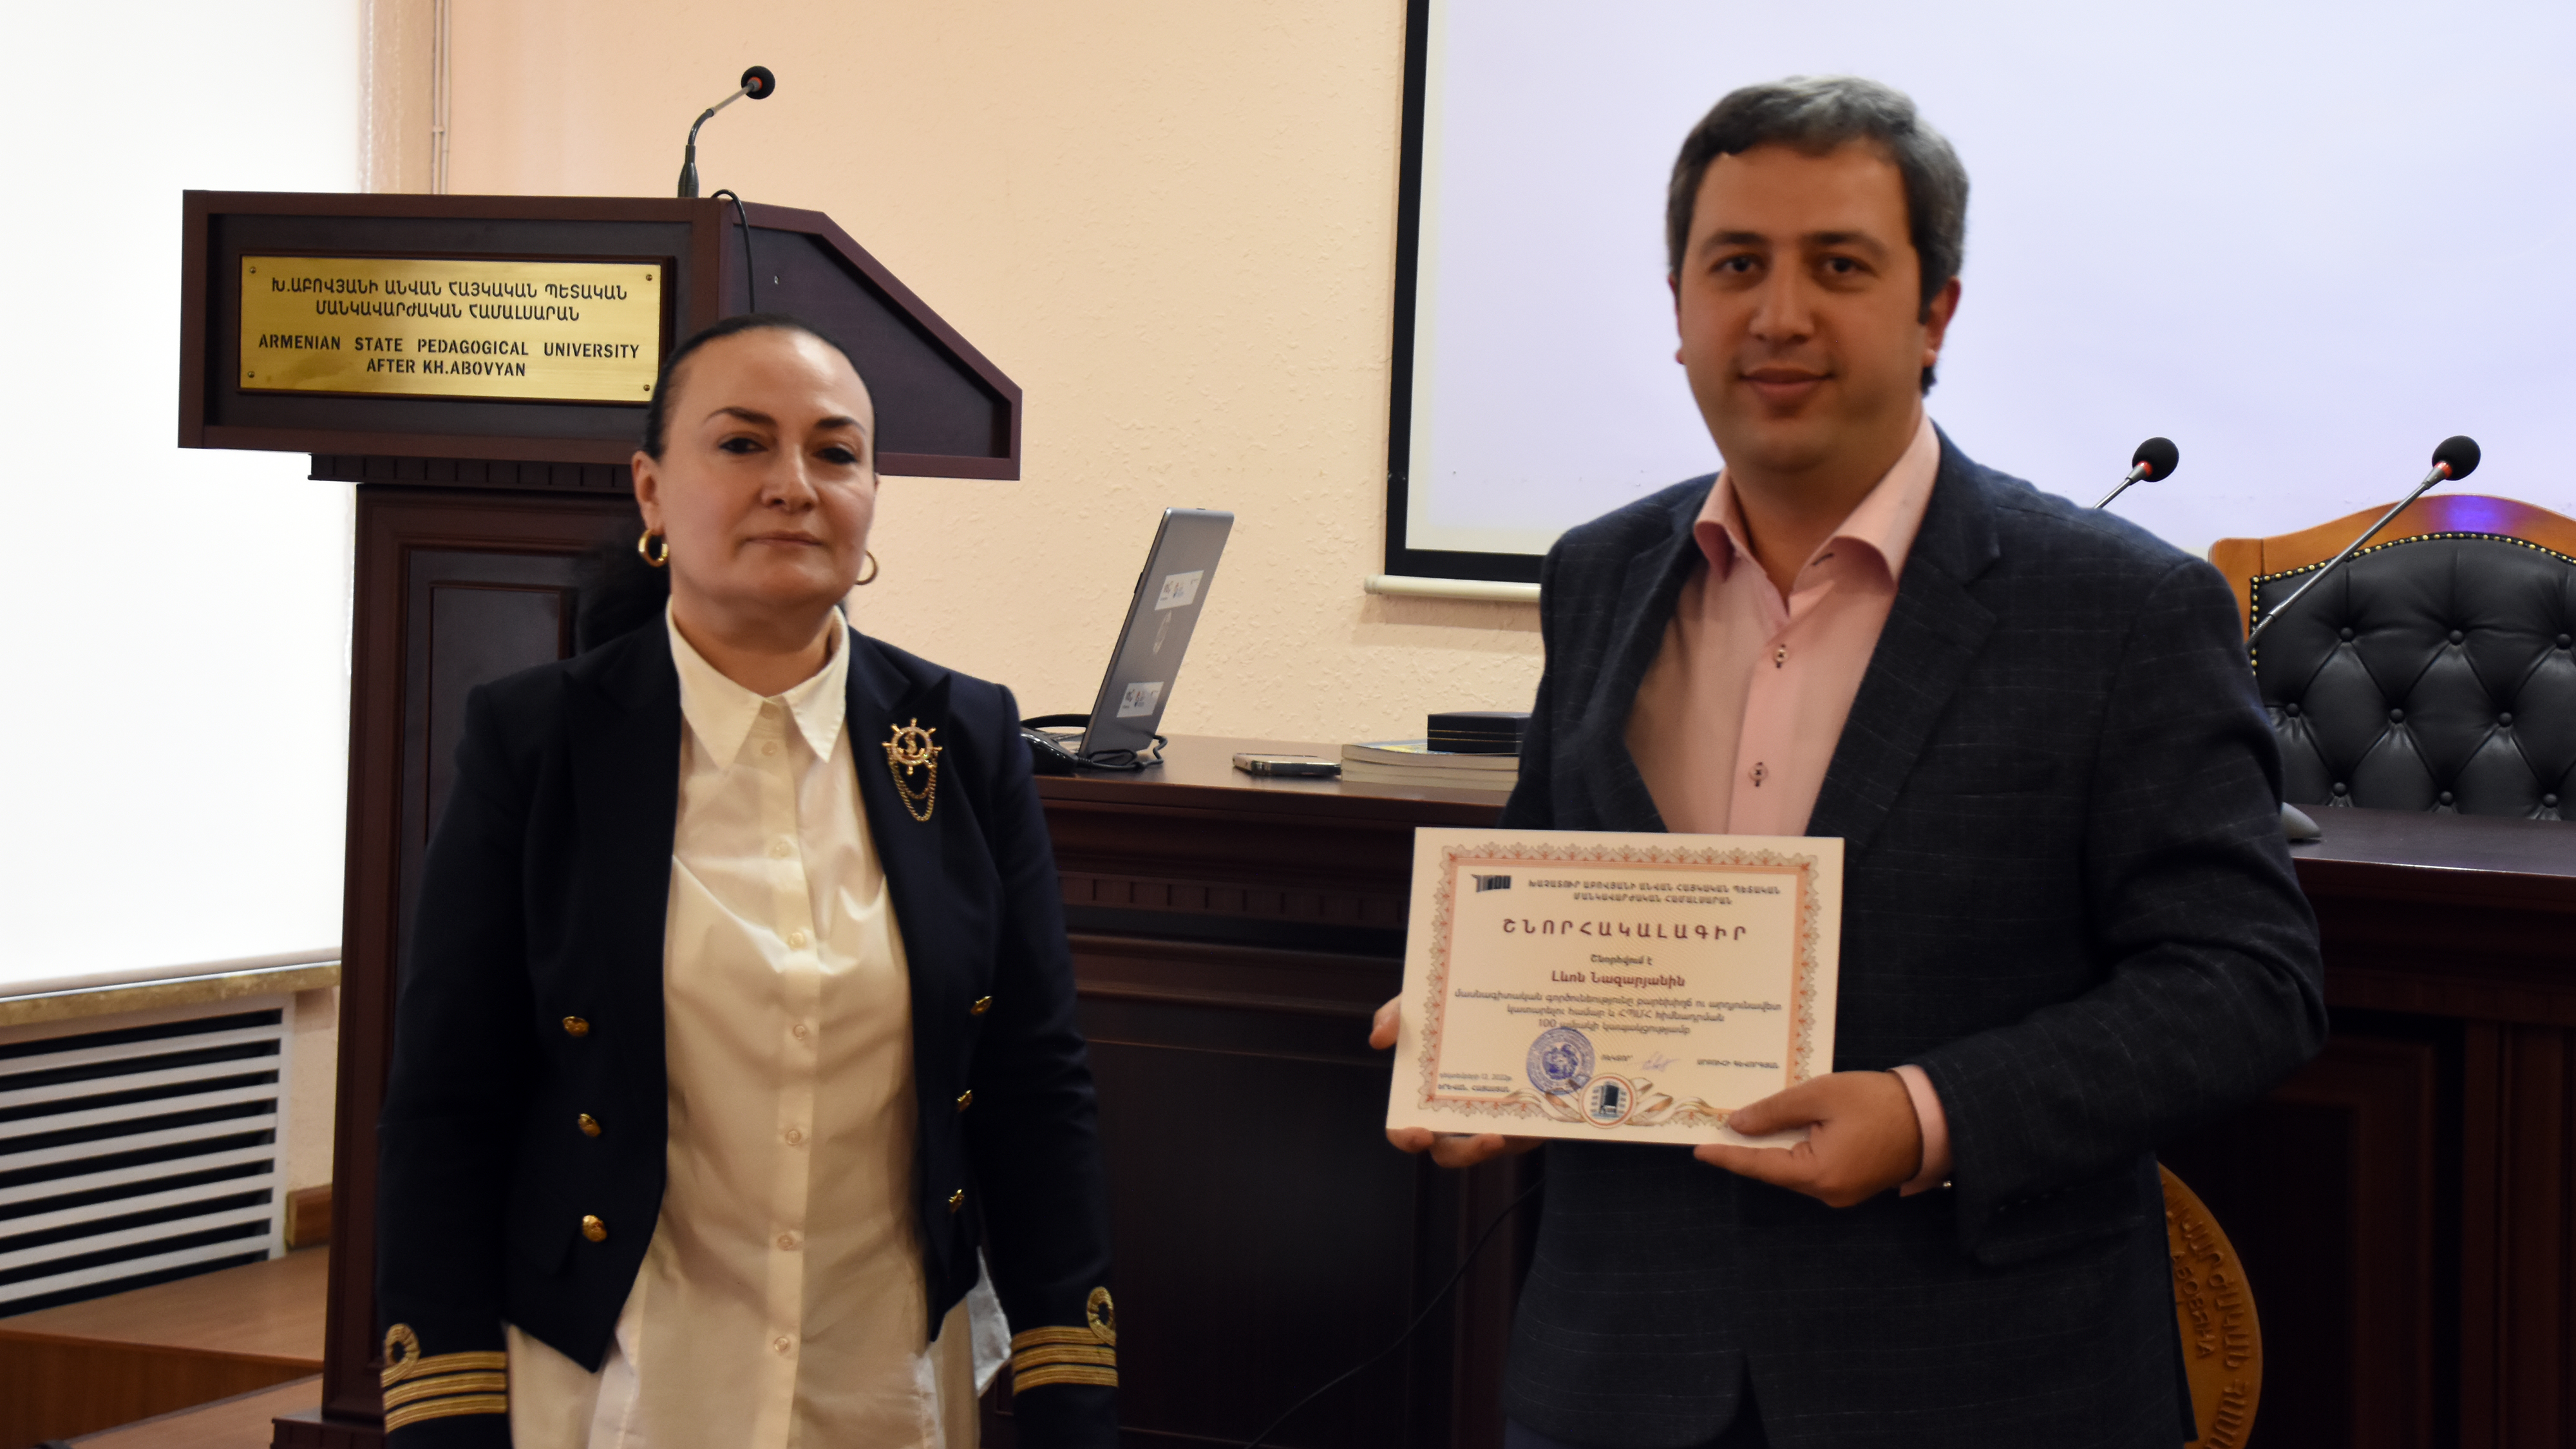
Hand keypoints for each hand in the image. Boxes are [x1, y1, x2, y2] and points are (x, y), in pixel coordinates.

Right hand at [1371, 996, 1542, 1168]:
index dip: (1407, 1138)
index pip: (1406, 1130)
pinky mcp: (1527, 1117)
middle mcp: (1457, 1115)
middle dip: (1465, 1152)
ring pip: (1492, 1147)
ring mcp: (1492, 1120)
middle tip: (1483, 1139)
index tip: (1418, 1134)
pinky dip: (1532, 1125)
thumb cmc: (1453, 1014)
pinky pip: (1530, 1131)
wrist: (1505, 1002)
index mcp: (1426, 1098)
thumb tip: (1378, 1039)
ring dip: (1500, 1143)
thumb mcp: (1422, 1007)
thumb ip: (1396, 1015)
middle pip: (1451, 1153)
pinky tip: (1535, 1108)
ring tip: (1503, 1132)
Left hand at [1693, 1070, 1922, 1207]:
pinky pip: (1813, 1167)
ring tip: (1745, 1121)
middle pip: (1776, 1169)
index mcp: (1819, 1174)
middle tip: (1716, 1125)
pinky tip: (1783, 1126)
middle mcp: (1828, 1192)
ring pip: (1794, 1168)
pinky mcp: (1852, 1183)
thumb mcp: (1822, 1095)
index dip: (1728, 1156)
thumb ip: (1776, 1111)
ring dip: (1773, 1145)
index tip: (1699, 1150)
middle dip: (1747, 1148)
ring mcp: (1842, 1191)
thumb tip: (1739, 1124)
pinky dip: (1795, 1148)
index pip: (1760, 1166)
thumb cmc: (1879, 1102)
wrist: (1934, 1116)